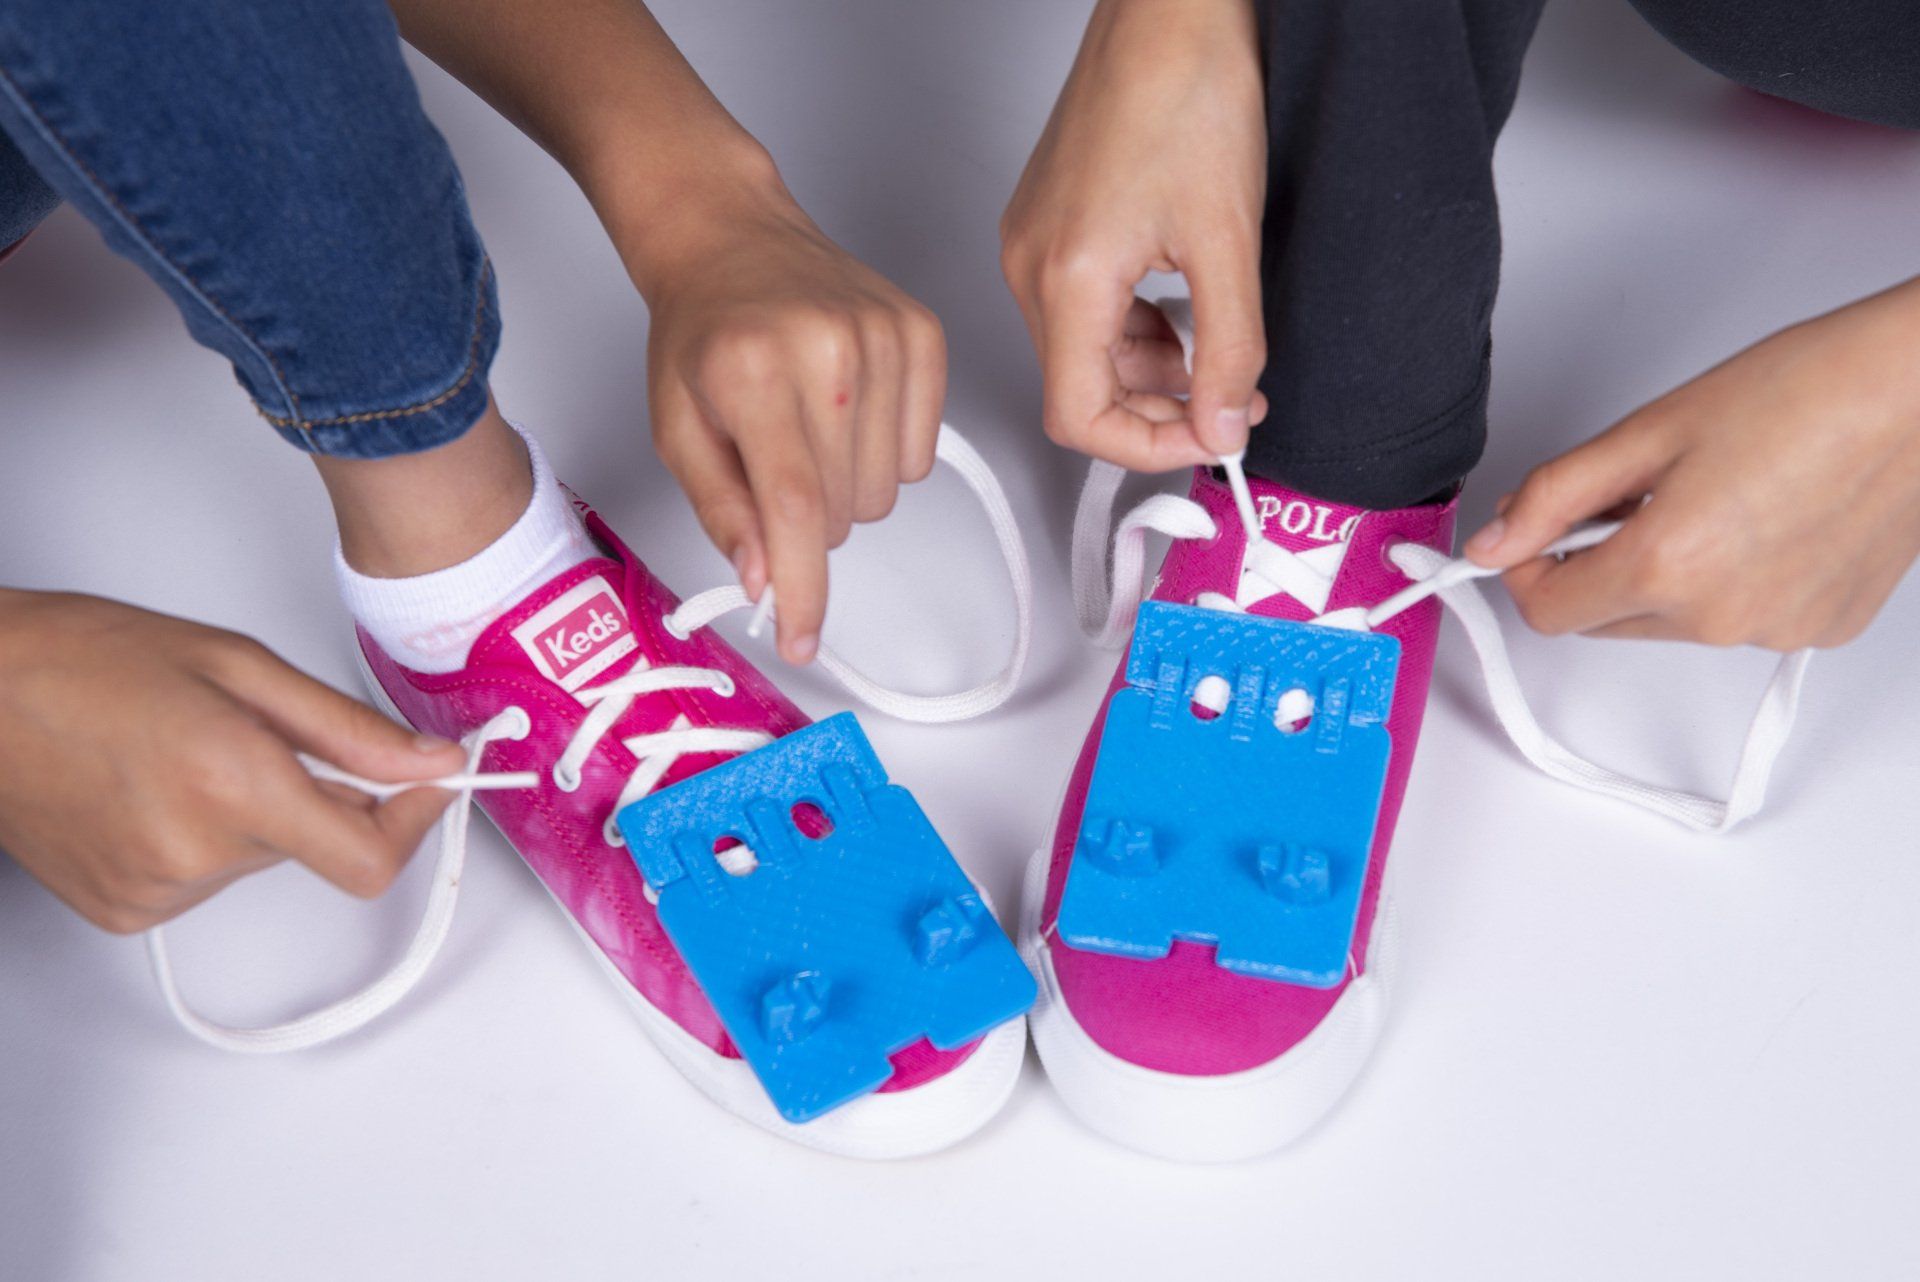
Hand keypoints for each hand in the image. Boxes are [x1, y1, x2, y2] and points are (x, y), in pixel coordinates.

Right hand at [0, 591, 468, 932]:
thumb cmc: (84, 659)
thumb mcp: (240, 666)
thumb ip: (350, 730)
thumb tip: (432, 762)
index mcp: (232, 784)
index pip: (368, 859)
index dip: (412, 821)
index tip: (426, 782)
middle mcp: (194, 852)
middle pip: (317, 845)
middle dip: (313, 791)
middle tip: (252, 731)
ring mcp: (154, 892)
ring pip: (263, 858)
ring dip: (253, 810)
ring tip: (182, 751)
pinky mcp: (123, 912)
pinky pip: (207, 878)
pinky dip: (204, 835)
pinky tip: (153, 787)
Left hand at [619, 165, 943, 665]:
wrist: (731, 235)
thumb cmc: (701, 332)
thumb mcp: (676, 427)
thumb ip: (721, 509)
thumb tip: (763, 579)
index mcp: (752, 371)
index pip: (794, 508)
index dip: (802, 588)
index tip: (801, 639)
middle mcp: (827, 350)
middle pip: (842, 511)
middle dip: (805, 522)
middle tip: (772, 468)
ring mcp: (884, 338)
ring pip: (885, 493)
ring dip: (845, 489)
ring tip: (807, 431)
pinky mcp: (924, 334)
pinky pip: (920, 454)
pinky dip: (882, 454)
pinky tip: (845, 411)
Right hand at [1000, 0, 1268, 468]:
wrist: (1170, 9)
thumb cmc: (1188, 90)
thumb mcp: (1229, 239)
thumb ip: (1230, 349)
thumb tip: (1223, 425)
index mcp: (1066, 276)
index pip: (1079, 417)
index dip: (1148, 449)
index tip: (1211, 438)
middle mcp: (1031, 266)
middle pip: (1079, 390)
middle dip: (1160, 411)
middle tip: (1232, 402)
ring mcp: (1032, 243)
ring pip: (1083, 353)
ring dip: (1150, 371)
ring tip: (1217, 352)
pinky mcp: (1048, 224)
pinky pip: (1081, 310)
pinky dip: (1134, 329)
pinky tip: (1183, 309)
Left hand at [1465, 277, 1919, 649]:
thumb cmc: (1807, 390)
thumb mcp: (1650, 431)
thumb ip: (1554, 496)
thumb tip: (1493, 543)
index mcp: (1668, 567)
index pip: (1548, 613)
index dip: (1528, 569)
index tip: (1537, 534)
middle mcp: (1723, 617)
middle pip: (1607, 620)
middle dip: (1600, 566)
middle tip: (1638, 493)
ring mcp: (1779, 631)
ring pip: (1674, 623)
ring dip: (1667, 575)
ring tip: (1718, 496)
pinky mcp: (1824, 629)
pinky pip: (1743, 619)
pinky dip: (1733, 581)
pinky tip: (1767, 518)